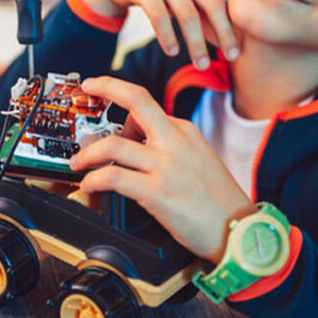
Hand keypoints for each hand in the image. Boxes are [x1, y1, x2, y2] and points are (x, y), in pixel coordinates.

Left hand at [69, 76, 256, 262]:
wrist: (239, 230)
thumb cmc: (218, 201)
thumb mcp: (199, 158)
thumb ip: (170, 144)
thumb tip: (134, 140)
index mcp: (185, 131)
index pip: (146, 104)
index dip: (118, 95)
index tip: (101, 86)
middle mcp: (175, 142)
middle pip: (137, 100)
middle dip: (106, 87)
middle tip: (87, 89)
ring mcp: (166, 166)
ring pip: (114, 145)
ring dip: (88, 153)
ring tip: (79, 163)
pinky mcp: (157, 192)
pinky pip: (114, 178)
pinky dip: (94, 179)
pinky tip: (90, 184)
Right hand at [79, 0, 247, 68]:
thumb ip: (202, 13)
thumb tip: (224, 41)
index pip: (220, 3)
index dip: (231, 28)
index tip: (237, 53)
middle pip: (211, 6)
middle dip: (223, 34)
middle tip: (230, 59)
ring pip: (186, 14)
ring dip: (195, 43)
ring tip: (201, 64)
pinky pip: (159, 15)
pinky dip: (167, 36)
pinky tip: (172, 51)